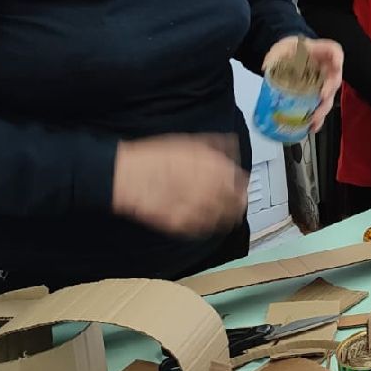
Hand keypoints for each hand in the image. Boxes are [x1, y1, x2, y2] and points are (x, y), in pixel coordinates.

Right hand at [112, 134, 248, 237]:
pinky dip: (205, 226)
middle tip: (234, 204)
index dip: (240, 185)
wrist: (129, 175)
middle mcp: (212, 188)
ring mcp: (198, 208)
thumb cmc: (156, 156)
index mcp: (218, 167)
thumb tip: (233, 145)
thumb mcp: (191, 141)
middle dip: (236, 203)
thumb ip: (217, 145)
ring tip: (222, 216)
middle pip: (236, 203)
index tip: (239, 187)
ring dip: (224, 217)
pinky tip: (203, 222)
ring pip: (222, 219)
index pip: (241, 182)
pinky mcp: (182, 224)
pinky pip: (201, 229)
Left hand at [263, 36, 343, 132]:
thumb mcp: (281, 47)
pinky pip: (320, 108)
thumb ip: (275, 55)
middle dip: (329, 90)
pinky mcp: (317, 96)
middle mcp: (326, 69)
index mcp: (320, 52)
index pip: (334, 52)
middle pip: (334, 79)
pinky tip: (311, 127)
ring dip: (323, 109)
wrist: (286, 57)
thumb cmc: (289, 50)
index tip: (336, 65)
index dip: (337, 59)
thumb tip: (266, 67)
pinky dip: (318, 119)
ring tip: (314, 120)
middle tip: (322, 98)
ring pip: (329, 97)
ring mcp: (323, 83)